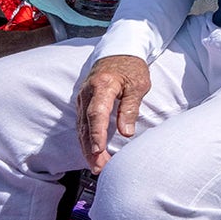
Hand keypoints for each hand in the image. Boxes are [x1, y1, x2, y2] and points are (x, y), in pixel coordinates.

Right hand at [76, 55, 149, 173]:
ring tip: (96, 166)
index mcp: (102, 86)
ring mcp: (82, 98)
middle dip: (90, 149)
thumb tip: (126, 133)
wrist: (118, 51)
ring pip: (82, 128)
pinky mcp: (83, 103)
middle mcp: (87, 93)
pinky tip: (92, 153)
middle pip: (86, 125)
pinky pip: (82, 124)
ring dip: (87, 148)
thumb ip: (130, 108)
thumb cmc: (131, 67)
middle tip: (98, 168)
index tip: (99, 150)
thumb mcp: (138, 85)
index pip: (96, 114)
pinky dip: (86, 140)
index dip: (97, 134)